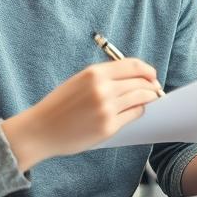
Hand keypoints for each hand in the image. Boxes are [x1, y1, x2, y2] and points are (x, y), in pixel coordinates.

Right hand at [4, 59, 160, 165]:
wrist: (40, 130)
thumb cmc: (59, 106)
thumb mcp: (79, 81)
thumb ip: (105, 76)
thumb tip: (135, 76)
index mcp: (94, 73)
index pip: (133, 66)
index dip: (147, 70)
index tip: (152, 74)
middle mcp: (102, 89)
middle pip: (140, 82)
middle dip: (151, 85)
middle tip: (155, 88)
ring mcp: (107, 109)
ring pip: (141, 98)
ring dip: (149, 98)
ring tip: (150, 98)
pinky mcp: (109, 127)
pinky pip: (133, 115)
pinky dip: (138, 110)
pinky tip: (135, 110)